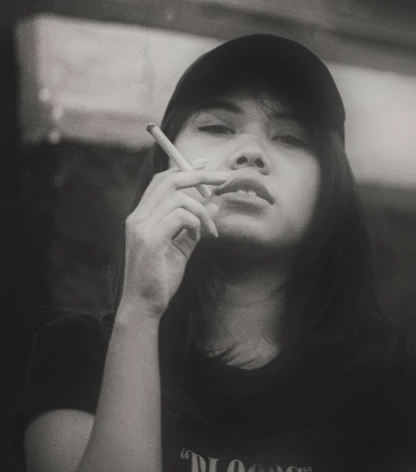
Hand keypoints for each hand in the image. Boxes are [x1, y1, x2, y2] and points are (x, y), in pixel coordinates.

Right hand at [119, 164, 228, 318]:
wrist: (145, 306)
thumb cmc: (160, 278)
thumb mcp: (181, 248)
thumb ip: (194, 226)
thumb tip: (214, 205)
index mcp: (141, 216)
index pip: (161, 180)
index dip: (183, 168)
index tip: (205, 165)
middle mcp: (137, 217)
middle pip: (169, 181)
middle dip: (199, 176)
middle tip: (222, 179)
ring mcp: (141, 228)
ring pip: (178, 198)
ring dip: (201, 210)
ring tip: (208, 230)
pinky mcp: (150, 240)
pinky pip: (179, 217)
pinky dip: (195, 223)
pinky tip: (199, 237)